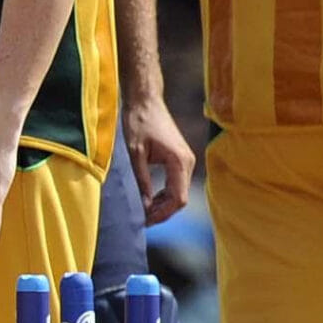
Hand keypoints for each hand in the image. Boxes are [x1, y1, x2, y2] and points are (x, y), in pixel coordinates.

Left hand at [122, 91, 193, 225]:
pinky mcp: (180, 159)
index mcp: (179, 162)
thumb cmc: (138, 122)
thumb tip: (143, 206)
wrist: (145, 101)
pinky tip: (148, 200)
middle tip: (141, 221)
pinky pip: (175, 183)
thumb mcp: (134, 154)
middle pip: (179, 198)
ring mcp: (186, 160)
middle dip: (162, 212)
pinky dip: (164, 194)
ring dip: (162, 205)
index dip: (162, 214)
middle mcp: (188, 162)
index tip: (145, 222)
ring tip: (142, 213)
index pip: (177, 198)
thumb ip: (140, 180)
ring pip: (178, 192)